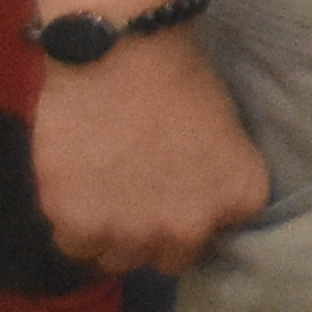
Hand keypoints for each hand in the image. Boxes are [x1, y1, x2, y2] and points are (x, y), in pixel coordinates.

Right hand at [30, 23, 268, 273]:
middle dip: (152, 233)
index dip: (190, 213)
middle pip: (166, 259)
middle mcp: (188, 231)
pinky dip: (73, 221)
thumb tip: (196, 207)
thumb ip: (217, 184)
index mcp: (238, 200)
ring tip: (103, 188)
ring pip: (116, 259)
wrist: (121, 53)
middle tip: (135, 194)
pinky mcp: (80, 227)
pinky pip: (75, 245)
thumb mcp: (227, 133)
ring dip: (110, 233)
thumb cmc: (179, 77)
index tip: (175, 190)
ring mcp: (131, 234)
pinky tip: (78, 184)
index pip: (215, 236)